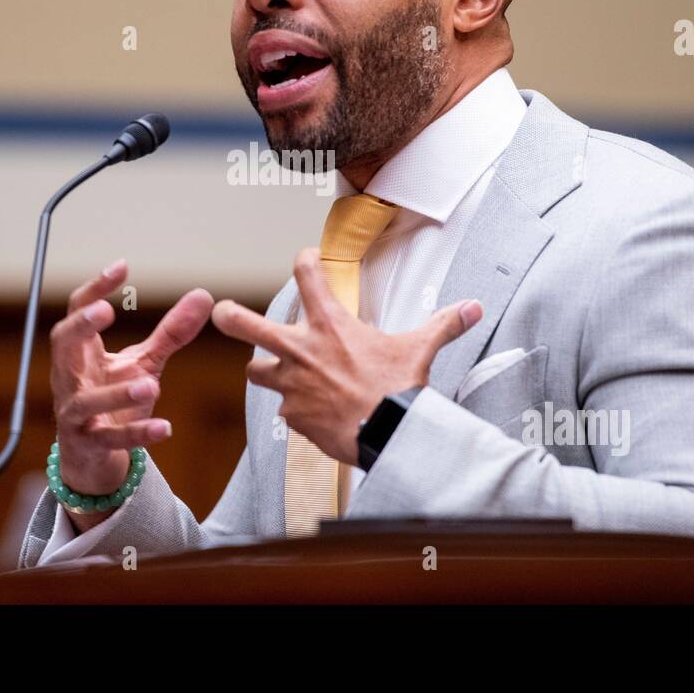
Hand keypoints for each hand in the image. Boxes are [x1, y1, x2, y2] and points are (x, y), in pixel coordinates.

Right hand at [49, 259, 211, 500]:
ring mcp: (75, 413)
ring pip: (86, 400)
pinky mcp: (89, 444)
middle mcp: (70, 378)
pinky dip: (137, 433)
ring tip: (150, 382)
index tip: (121, 267)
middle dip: (79, 326)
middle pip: (62, 344)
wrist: (93, 457)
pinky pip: (111, 440)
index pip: (77, 311)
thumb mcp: (143, 362)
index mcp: (80, 352)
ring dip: (116, 392)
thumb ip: (170, 332)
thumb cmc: (113, 400)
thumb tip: (203, 295)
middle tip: (103, 311)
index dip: (94, 288)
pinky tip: (165, 428)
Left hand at [211, 248, 481, 464]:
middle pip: (245, 324)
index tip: (305, 258)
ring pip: (256, 371)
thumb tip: (473, 307)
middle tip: (220, 311)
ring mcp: (291, 384)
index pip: (307, 276)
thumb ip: (443, 324)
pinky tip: (312, 414)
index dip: (304, 260)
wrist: (387, 434)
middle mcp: (301, 350)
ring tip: (274, 372)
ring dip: (264, 370)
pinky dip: (295, 410)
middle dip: (228, 316)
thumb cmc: (399, 387)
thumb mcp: (420, 349)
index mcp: (330, 325)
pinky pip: (285, 410)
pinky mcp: (291, 415)